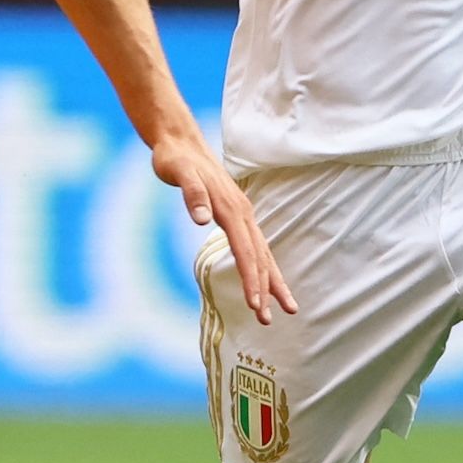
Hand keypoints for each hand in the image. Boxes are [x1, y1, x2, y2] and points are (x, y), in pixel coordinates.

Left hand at [150, 131, 292, 324]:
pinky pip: (255, 245)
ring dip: (271, 282)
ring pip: (263, 253)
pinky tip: (266, 280)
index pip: (246, 252)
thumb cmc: (176, 160)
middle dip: (266, 290)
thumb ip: (191, 194)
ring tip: (286, 308)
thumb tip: (201, 219)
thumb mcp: (179, 173)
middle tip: (269, 320)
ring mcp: (242, 213)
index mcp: (232, 208)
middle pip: (260, 257)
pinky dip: (263, 266)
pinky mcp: (236, 214)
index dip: (251, 280)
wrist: (180, 142)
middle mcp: (242, 212)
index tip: (256, 305)